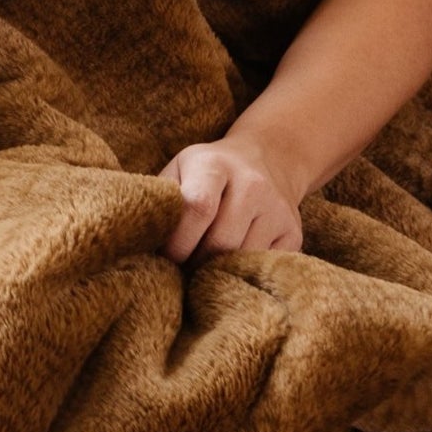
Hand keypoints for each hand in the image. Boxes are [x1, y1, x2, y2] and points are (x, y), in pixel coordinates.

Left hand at [157, 136, 304, 262]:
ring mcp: (277, 209)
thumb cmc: (207, 172)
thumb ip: (162, 199)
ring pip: (241, 258)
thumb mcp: (180, 169)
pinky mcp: (293, 233)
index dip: (177, 242)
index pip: (197, 207)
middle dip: (194, 263)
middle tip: (181, 269)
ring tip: (201, 267)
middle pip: (220, 241)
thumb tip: (138, 239)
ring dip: (216, 272)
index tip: (165, 257)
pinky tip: (228, 266)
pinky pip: (263, 266)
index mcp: (215, 165)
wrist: (268, 158)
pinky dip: (241, 273)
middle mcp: (252, 185)